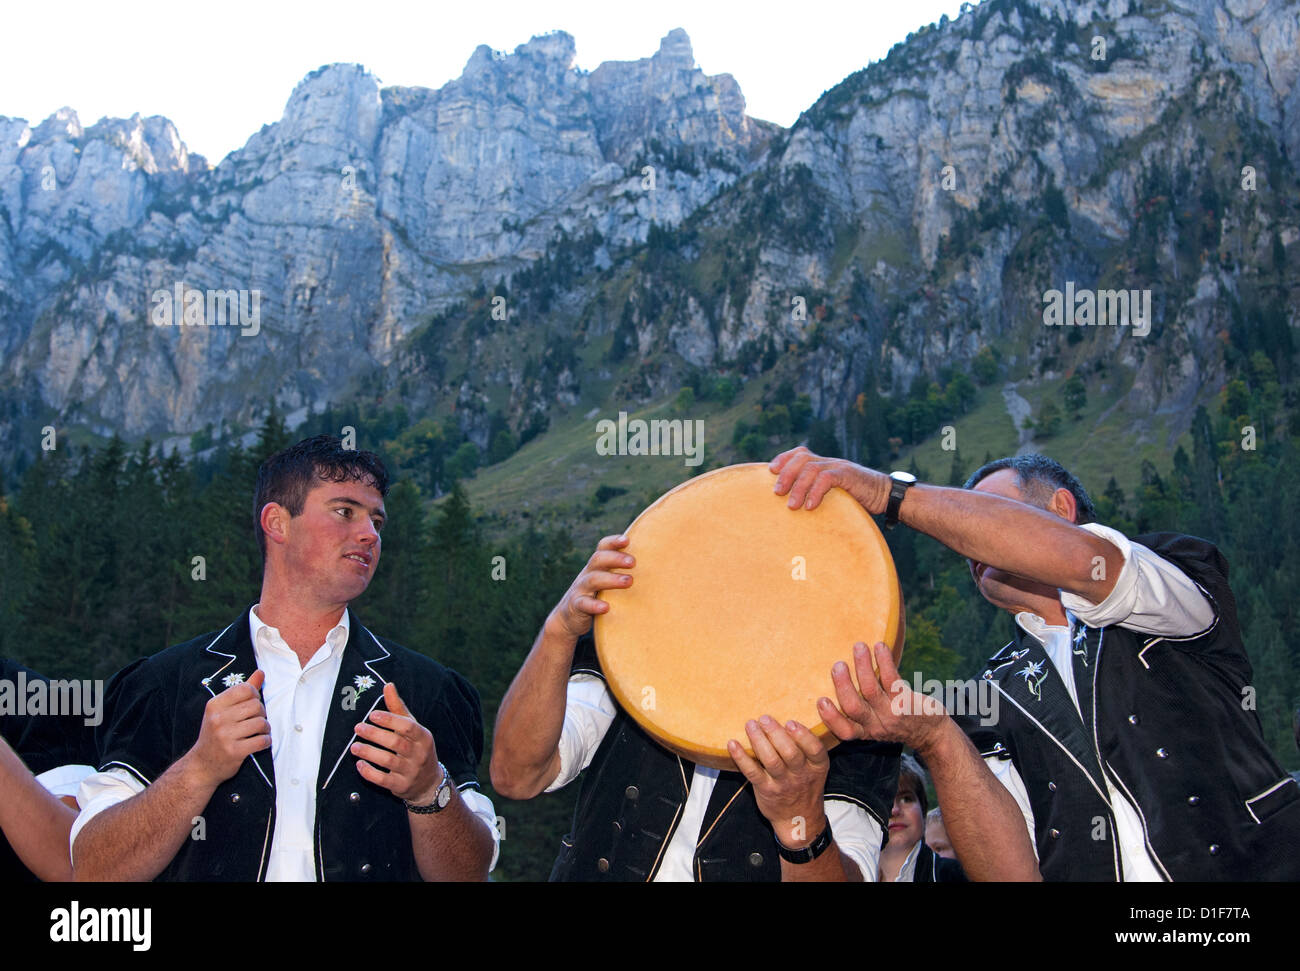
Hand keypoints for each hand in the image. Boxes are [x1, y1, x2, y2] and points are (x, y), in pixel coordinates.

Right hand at [190, 670, 269, 787]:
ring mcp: (225, 736)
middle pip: (256, 706)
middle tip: (256, 721)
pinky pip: (262, 741)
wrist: (202, 765)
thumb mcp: (223, 711)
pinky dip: (266, 741)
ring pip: (261, 723)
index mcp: (214, 705)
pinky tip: (259, 743)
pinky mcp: (234, 751)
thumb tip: (260, 672)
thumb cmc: (216, 734)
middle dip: (261, 713)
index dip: (255, 696)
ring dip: (265, 729)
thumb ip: (242, 691)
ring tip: (259, 732)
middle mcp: (218, 719)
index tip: (252, 705)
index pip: (245, 689)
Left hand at [352, 682, 441, 803]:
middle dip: (375, 734)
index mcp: (424, 737)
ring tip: (354, 747)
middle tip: (357, 728)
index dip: (390, 720)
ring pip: (388, 761)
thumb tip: (388, 685)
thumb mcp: (413, 728)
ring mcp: (411, 771)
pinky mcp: (401, 786)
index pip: (408, 726)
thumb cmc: (417, 748)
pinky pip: (383, 779)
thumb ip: (398, 708)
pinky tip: (360, 764)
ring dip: (369, 752)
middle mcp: (419, 754)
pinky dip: (370, 772)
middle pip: (396, 743)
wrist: (428, 782)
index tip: (372, 715)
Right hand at [547, 534, 634, 638]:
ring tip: (629, 581)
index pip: (602, 548)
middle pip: (598, 559)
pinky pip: (583, 604)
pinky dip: (594, 605)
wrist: (569, 617)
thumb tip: (656, 566)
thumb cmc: (598, 595)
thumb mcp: (607, 581)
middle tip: (633, 562)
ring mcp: (580, 589)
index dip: (613, 542)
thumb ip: (622, 573)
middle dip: (616, 558)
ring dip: (611, 579)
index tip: (627, 540)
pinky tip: (606, 607)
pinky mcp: (576, 606)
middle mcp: (588, 573)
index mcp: (597, 566)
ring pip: (592, 580)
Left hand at [728, 715, 828, 847]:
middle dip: (776, 733)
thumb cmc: (805, 786)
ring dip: (759, 740)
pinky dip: (741, 757)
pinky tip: (732, 744)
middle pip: (790, 752)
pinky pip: (752, 772)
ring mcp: (783, 783)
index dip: (803, 735)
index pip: (814, 749)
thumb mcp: (815, 769)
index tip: (791, 722)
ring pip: (771, 760)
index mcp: (816, 766)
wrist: (799, 820)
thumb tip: (786, 718)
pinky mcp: (765, 790)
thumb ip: (806, 748)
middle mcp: (801, 774)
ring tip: (750, 725)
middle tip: (764, 718)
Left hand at [769, 446, 889, 513]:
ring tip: (792, 506)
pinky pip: (827, 478)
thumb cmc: (856, 500)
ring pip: (811, 468)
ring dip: (798, 487)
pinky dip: (816, 492)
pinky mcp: (848, 475)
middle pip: (801, 457)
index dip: (783, 458)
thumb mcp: (832, 496)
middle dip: (786, 474)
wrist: (885, 496)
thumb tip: (792, 510)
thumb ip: (815, 495)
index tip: (770, 471)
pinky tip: (811, 506)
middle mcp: (829, 461)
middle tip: (776, 493)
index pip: (799, 452)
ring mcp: (839, 466)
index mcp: (824, 463)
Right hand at [818, 641, 949, 755]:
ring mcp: (893, 714)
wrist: (934, 733)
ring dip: (863, 667)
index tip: (820, 700)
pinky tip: (879, 647)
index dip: (831, 718)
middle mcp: (877, 725)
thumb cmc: (899, 722)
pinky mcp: (907, 702)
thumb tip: (837, 678)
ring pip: (871, 691)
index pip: (845, 731)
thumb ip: (860, 709)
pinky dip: (884, 661)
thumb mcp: (878, 724)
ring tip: (858, 647)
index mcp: (866, 731)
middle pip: (853, 708)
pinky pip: (892, 680)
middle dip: (843, 685)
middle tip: (837, 665)